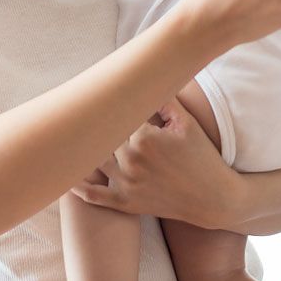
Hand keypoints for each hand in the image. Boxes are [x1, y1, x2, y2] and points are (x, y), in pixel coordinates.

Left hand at [69, 97, 238, 229]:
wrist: (213, 198)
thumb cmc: (202, 157)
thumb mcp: (187, 123)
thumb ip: (164, 100)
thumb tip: (148, 77)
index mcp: (144, 138)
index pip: (118, 115)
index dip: (116, 107)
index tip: (108, 96)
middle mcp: (131, 161)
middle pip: (104, 136)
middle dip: (100, 125)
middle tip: (84, 111)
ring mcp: (126, 185)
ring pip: (95, 161)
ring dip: (86, 150)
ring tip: (72, 135)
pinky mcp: (126, 203)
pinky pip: (95, 196)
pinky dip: (79, 188)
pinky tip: (68, 178)